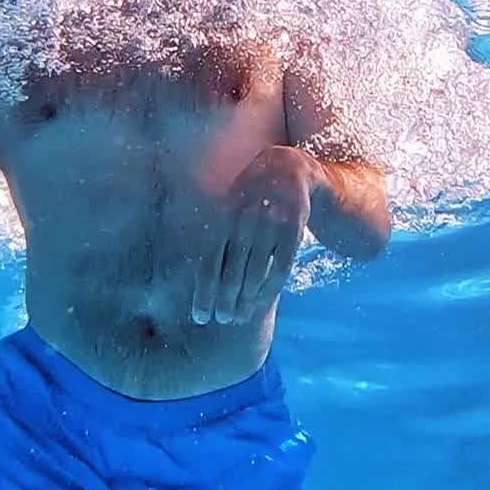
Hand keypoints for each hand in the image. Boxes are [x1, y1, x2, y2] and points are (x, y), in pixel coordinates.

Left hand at [192, 146, 313, 326]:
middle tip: (222, 321)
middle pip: (231, 272)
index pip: (209, 263)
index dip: (203, 293)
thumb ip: (215, 237)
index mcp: (223, 219)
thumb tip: (197, 275)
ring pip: (255, 272)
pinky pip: (281, 265)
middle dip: (225, 300)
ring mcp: (269, 226)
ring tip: (240, 317)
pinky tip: (263, 301)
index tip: (199, 317)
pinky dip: (271, 286)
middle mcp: (243, 223)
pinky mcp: (292, 229)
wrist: (287, 169)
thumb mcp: (227, 209)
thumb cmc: (250, 197)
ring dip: (247, 299)